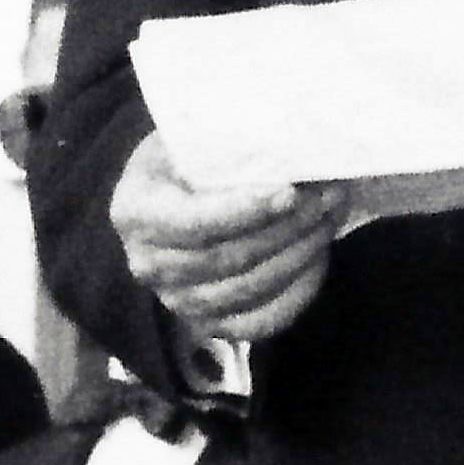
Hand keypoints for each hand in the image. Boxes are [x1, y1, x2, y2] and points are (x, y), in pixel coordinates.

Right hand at [110, 135, 346, 349]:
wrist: (172, 197)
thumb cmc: (185, 159)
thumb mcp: (190, 138)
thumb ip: (225, 146)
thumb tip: (287, 149)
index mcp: (135, 212)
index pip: (193, 222)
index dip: (245, 210)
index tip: (290, 191)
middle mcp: (148, 265)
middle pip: (226, 258)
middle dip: (286, 227)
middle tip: (327, 196)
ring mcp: (177, 302)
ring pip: (248, 289)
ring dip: (298, 254)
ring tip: (329, 217)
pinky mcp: (208, 326)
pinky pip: (260, 322)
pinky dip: (296, 293)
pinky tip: (317, 257)